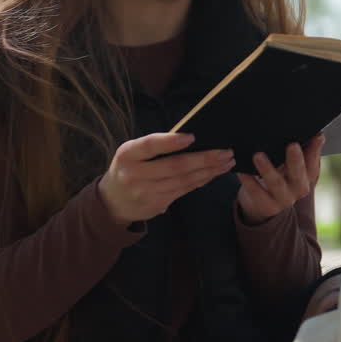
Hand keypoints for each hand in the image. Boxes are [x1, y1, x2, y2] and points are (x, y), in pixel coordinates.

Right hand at [98, 133, 234, 225]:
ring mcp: (145, 192)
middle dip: (204, 158)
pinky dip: (202, 180)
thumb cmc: (130, 167)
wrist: (112, 201)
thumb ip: (155, 146)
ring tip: (227, 162)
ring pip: (184, 180)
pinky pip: (184, 190)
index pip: (149, 146)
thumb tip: (193, 138)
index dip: (170, 141)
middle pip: (175, 166)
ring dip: (209, 171)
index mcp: (127, 154)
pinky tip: (214, 173)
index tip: (192, 137)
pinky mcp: (157, 204)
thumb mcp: (133, 153)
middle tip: (226, 152)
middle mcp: (134, 174)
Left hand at [236, 134, 324, 224]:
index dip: (315, 150)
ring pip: (276, 183)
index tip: (316, 136)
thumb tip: (318, 134)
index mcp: (307, 177)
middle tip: (292, 145)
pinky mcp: (266, 205)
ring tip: (258, 155)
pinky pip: (256, 192)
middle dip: (296, 159)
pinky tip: (242, 170)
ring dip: (268, 169)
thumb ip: (306, 151)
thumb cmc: (280, 177)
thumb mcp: (293, 166)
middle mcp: (298, 189)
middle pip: (298, 174)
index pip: (314, 163)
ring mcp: (283, 199)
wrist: (264, 204)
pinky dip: (248, 180)